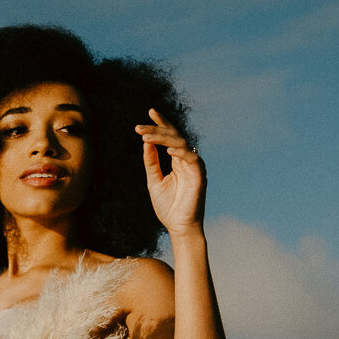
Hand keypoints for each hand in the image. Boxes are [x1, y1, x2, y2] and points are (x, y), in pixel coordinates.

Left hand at [137, 108, 204, 236]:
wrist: (179, 226)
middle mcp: (186, 159)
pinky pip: (191, 158)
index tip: (150, 111)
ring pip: (181, 144)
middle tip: (139, 127)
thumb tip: (145, 143)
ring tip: (146, 137)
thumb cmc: (168, 206)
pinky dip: (179, 152)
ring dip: (163, 138)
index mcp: (177, 160)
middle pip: (174, 137)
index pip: (169, 137)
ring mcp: (194, 166)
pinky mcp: (199, 175)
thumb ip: (151, 162)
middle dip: (157, 129)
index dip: (161, 123)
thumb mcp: (154, 181)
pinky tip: (166, 149)